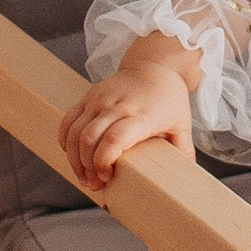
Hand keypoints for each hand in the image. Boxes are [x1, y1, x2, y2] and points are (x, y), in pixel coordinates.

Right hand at [60, 37, 198, 191]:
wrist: (156, 65)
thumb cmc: (169, 99)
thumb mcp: (182, 125)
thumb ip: (183, 152)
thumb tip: (185, 179)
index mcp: (142, 114)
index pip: (114, 138)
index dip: (104, 161)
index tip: (107, 177)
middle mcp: (117, 105)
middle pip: (89, 138)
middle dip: (87, 167)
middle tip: (95, 184)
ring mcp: (99, 99)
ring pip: (75, 132)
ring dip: (74, 159)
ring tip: (85, 177)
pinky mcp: (88, 96)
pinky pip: (68, 121)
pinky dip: (66, 142)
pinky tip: (74, 156)